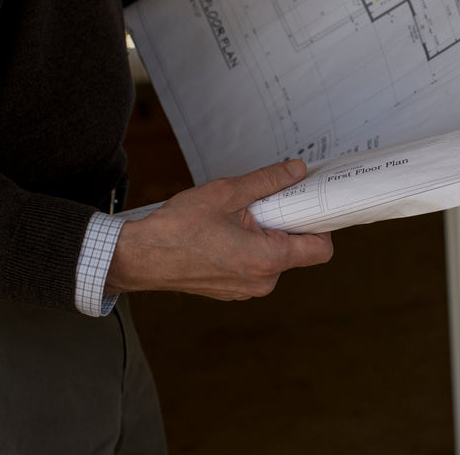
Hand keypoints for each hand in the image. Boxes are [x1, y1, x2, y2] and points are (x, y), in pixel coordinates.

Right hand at [105, 160, 332, 299]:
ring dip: (266, 234)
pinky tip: (226, 232)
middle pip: (299, 250)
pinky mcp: (233, 289)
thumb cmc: (177, 228)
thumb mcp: (227, 193)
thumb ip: (268, 182)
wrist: (138, 257)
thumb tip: (296, 171)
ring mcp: (247, 290)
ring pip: (276, 256)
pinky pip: (257, 265)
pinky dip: (251, 246)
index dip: (321, 224)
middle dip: (287, 223)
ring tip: (236, 218)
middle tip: (263, 203)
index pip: (321, 249)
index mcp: (268, 260)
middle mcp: (263, 282)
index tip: (309, 203)